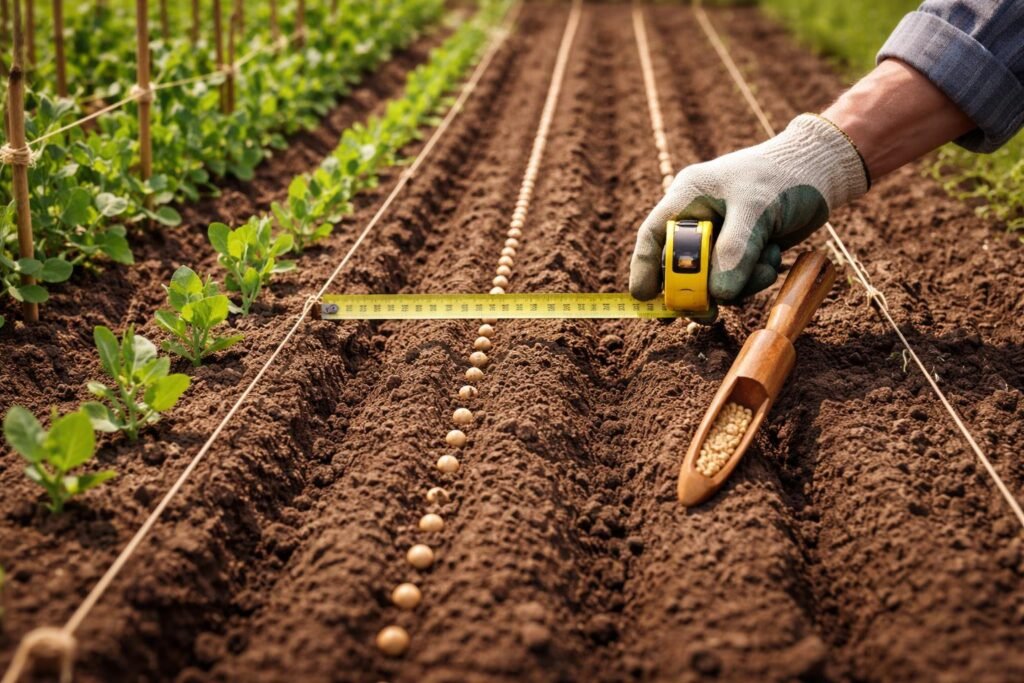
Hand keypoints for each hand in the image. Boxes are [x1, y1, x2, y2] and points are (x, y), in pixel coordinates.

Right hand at [629, 114, 868, 308]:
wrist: (822, 172)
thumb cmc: (784, 176)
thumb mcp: (757, 209)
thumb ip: (734, 251)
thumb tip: (716, 295)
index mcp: (689, 198)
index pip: (654, 236)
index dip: (644, 268)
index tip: (645, 297)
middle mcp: (698, 220)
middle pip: (680, 268)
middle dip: (697, 290)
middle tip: (708, 313)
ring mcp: (720, 238)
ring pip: (712, 280)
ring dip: (738, 283)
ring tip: (765, 264)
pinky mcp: (741, 252)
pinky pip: (736, 280)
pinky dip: (754, 278)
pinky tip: (772, 256)